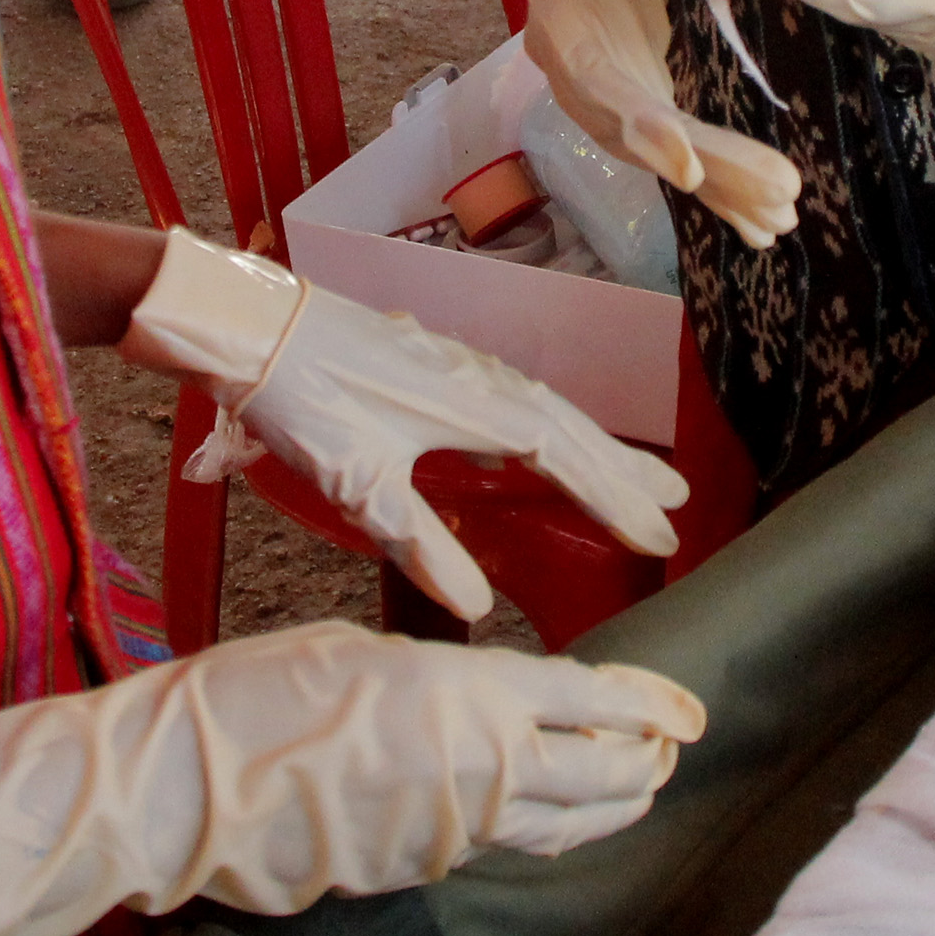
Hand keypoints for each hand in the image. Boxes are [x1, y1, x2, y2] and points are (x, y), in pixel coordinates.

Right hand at [0, 622, 703, 935]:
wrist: (177, 790)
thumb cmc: (252, 698)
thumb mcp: (356, 652)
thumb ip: (433, 680)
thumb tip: (468, 703)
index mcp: (467, 699)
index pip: (587, 706)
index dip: (646, 711)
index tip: (686, 715)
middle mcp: (472, 774)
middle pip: (592, 780)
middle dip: (638, 767)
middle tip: (666, 755)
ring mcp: (442, 835)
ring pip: (548, 827)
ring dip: (597, 810)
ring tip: (630, 793)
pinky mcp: (406, 873)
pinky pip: (484, 847)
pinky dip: (522, 830)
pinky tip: (526, 817)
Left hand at [122, 227, 685, 621]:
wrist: (253, 327)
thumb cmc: (306, 402)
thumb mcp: (360, 485)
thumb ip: (423, 546)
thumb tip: (479, 608)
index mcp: (479, 407)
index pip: (568, 459)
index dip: (617, 502)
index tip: (660, 538)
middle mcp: (483, 380)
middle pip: (573, 429)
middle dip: (626, 471)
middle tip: (681, 505)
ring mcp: (461, 365)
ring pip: (548, 408)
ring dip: (596, 445)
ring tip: (638, 476)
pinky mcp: (435, 361)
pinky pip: (517, 397)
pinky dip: (550, 425)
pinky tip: (540, 443)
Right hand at [500, 0, 804, 247]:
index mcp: (563, 35)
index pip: (598, 88)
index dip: (637, 127)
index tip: (682, 160)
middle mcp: (590, 84)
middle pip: (646, 138)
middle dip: (710, 170)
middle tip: (780, 194)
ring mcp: (624, 99)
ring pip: (675, 155)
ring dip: (728, 189)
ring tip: (784, 215)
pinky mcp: (654, 103)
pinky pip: (690, 158)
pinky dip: (727, 192)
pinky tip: (769, 224)